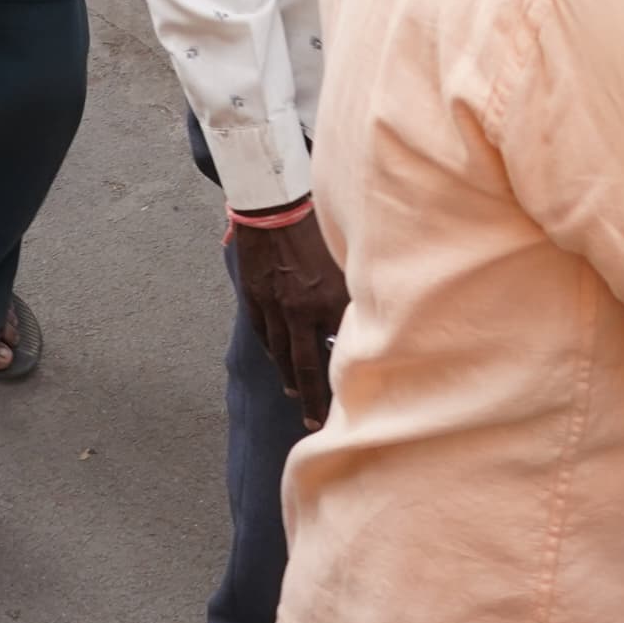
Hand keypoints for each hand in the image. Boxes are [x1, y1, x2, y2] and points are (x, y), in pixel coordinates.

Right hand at [233, 209, 351, 427]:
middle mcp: (299, 310)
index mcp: (327, 299)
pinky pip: (263, 333)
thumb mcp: (343, 255)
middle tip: (313, 421)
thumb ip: (354, 287)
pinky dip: (272, 350)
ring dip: (289, 377)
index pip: (337, 351)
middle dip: (310, 398)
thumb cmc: (315, 221)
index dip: (343, 379)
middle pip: (304, 366)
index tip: (351, 402)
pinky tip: (277, 360)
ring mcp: (273, 306)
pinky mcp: (253, 297)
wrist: (272, 201)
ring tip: (294, 393)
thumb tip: (370, 313)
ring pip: (281, 354)